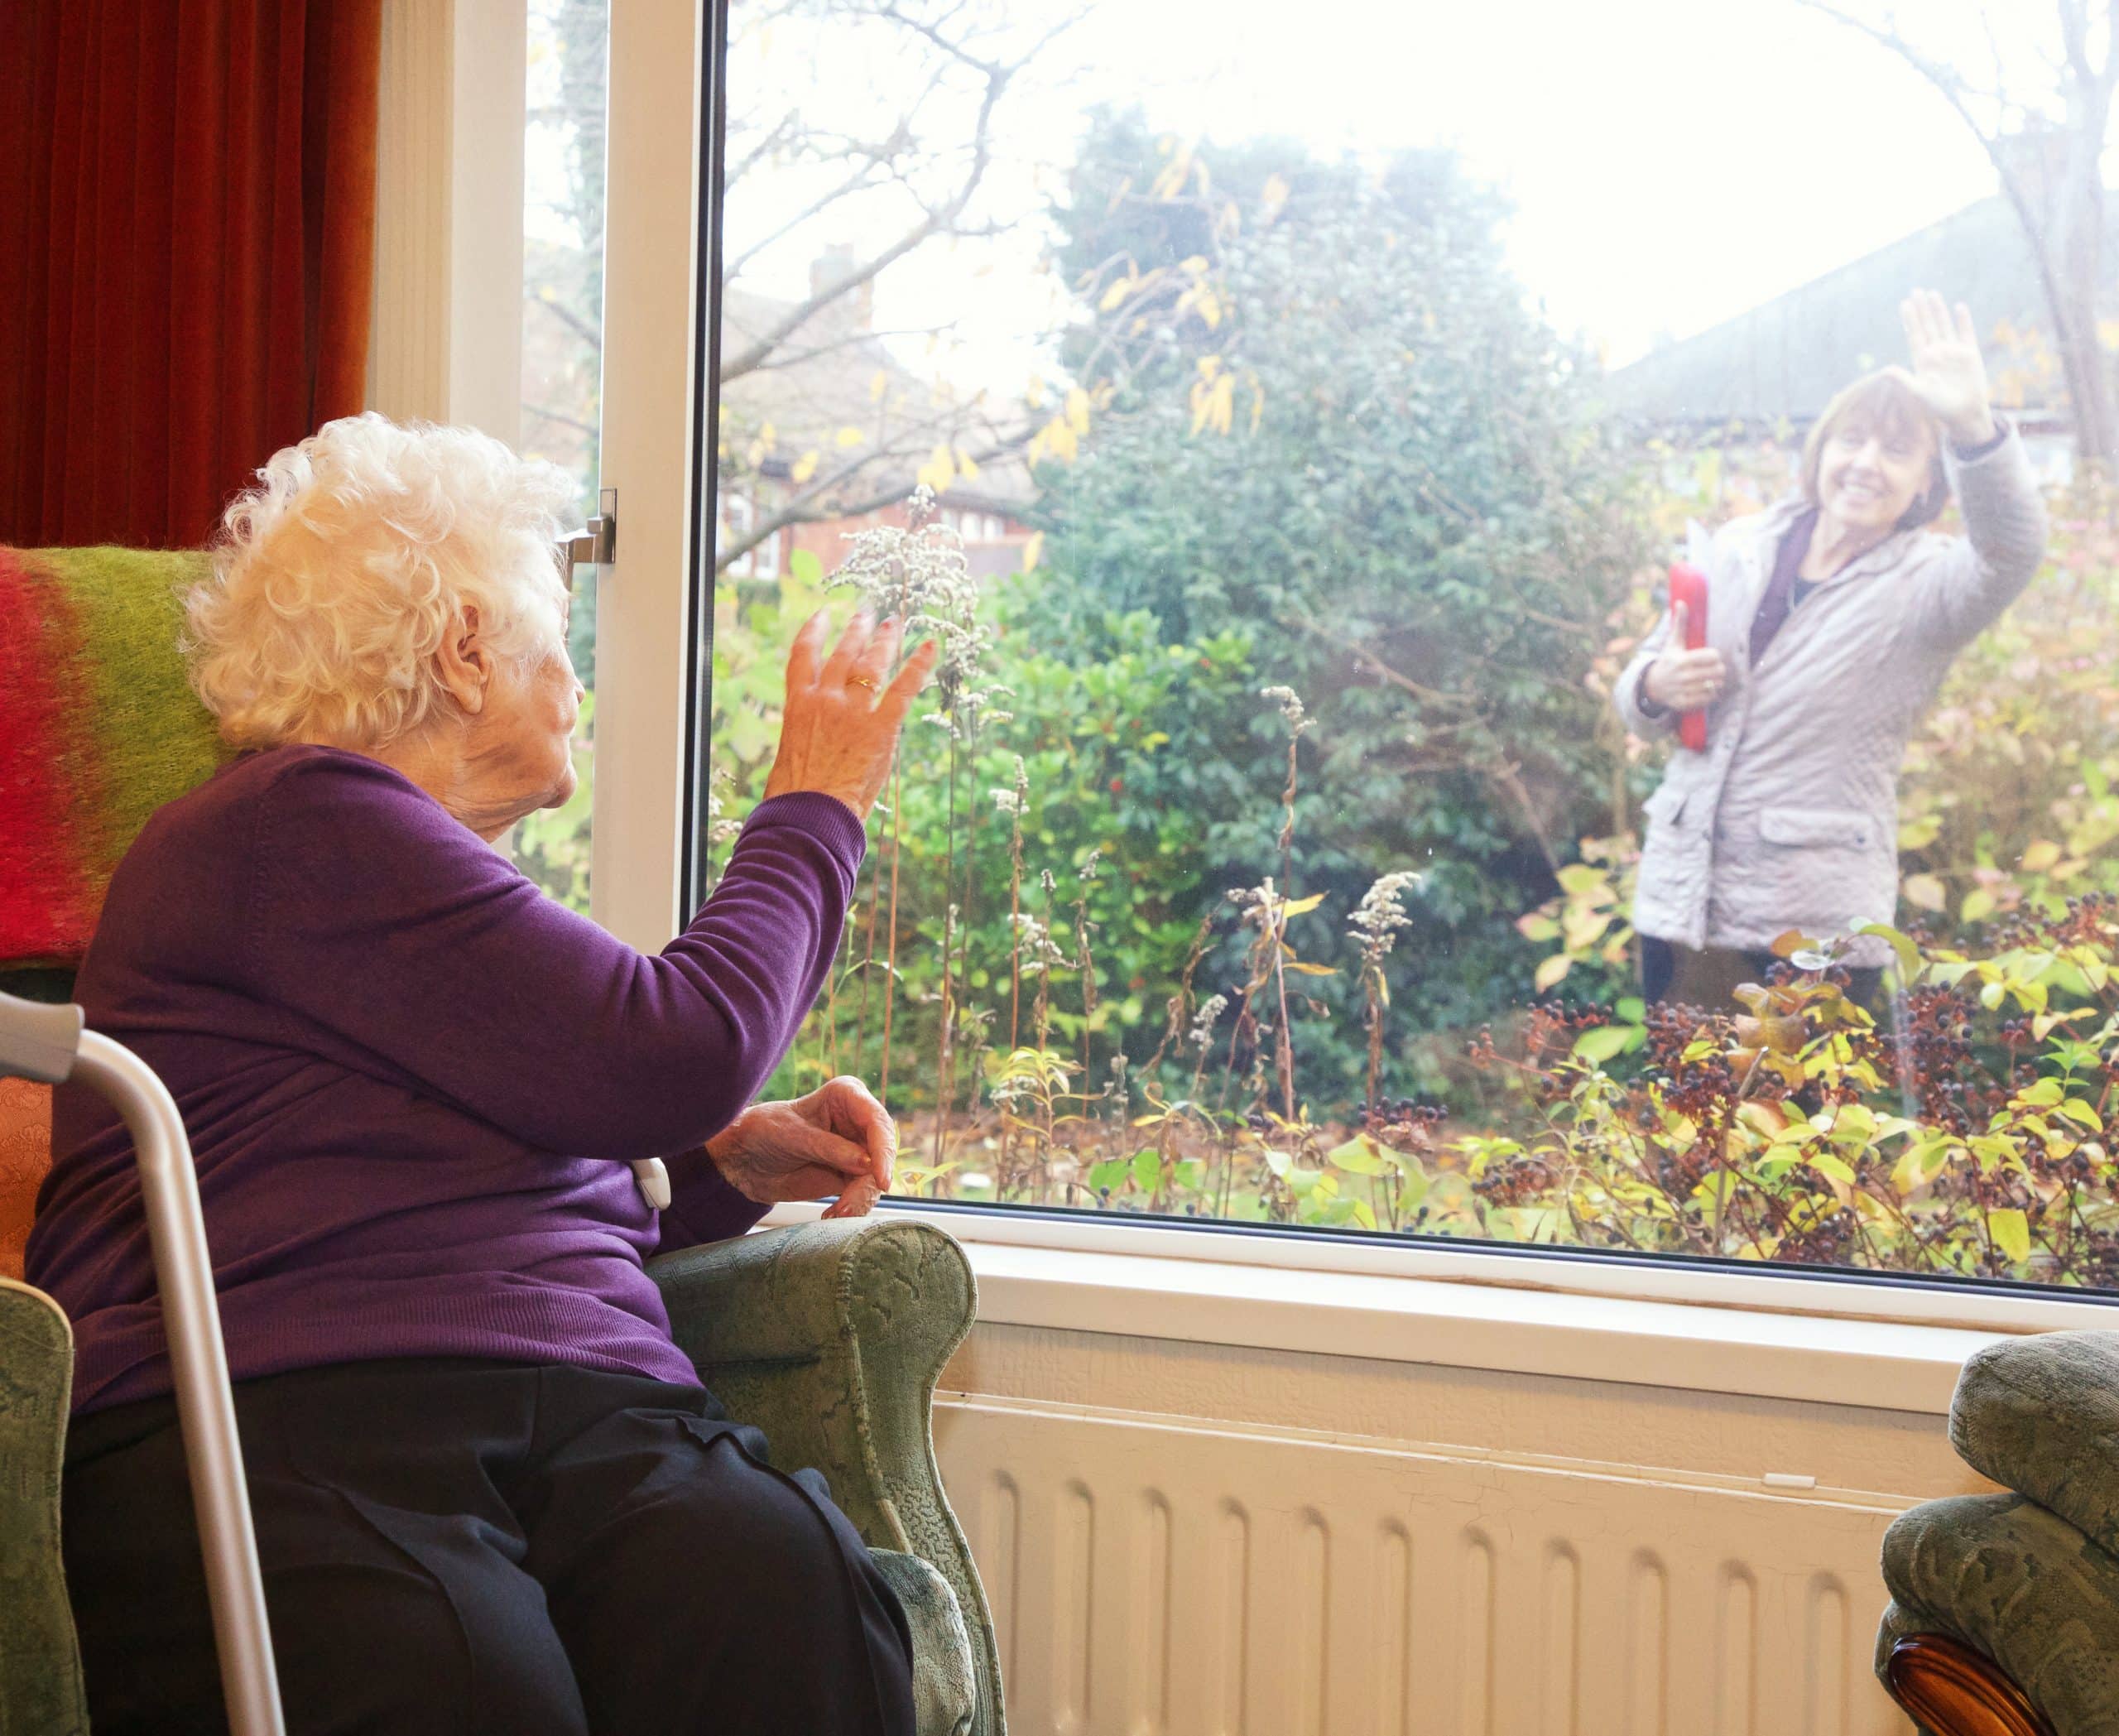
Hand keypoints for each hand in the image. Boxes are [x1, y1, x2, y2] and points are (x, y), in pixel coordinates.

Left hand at [705, 1075, 896, 1214]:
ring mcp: (856, 1150)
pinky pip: (862, 1195)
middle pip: (881, 1153)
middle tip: (848, 1208)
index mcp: (846, 1096)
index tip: (879, 1178)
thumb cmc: (764, 1131)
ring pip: (875, 1179)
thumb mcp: (792, 1136)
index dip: (883, 1150)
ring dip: (859, 1201)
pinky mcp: (849, 1176)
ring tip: (835, 1216)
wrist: (743, 1160)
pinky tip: (831, 1217)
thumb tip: (868, 1165)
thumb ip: (829, 1149)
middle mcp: (857, 1122)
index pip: (876, 1121)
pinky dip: (851, 1209)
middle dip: (870, 1183)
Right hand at [763, 611, 937, 818]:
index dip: (813, 631)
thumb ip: (803, 740)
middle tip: (868, 615)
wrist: (809, 815)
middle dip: (857, 631)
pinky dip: (919, 665)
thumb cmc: (793, 799)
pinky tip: (931, 646)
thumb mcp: (788, 758)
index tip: (823, 615)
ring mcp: (853, 711)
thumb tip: (808, 749)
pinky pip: (904, 688)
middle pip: (842, 654)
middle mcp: (824, 699)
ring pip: (871, 664)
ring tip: (893, 623)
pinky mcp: (881, 727)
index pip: (802, 656)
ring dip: (884, 640)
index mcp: (797, 705)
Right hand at [1643, 602, 1726, 710]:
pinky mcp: (1684, 703)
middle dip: (1719, 670)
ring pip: (1715, 686)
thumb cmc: (1668, 661)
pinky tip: (1706, 689)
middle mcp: (1682, 676)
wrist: (1652, 686)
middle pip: (1717, 672)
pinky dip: (1711, 694)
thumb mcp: (1673, 643)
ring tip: (1712, 679)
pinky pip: (1708, 699)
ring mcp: (1683, 691)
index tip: (1711, 657)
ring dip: (1717, 682)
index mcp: (1682, 660)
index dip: (1715, 656)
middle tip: (1716, 669)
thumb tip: (1681, 602)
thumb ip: (1680, 623)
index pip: (1713, 657)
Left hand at [1899, 288, 1995, 445]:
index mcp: (1922, 361)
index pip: (1915, 335)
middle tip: (1916, 290)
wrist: (1964, 413)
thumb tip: (1885, 370)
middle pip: (1928, 326)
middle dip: (1922, 309)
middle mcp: (1936, 353)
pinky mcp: (1970, 354)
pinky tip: (1959, 307)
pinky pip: (1966, 333)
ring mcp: (1953, 352)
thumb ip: (1902, 380)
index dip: (1910, 320)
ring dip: (1938, 310)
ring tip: (1932, 293)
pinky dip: (1963, 320)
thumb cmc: (1939, 408)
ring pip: (1944, 325)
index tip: (1905, 303)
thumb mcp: (1918, 393)